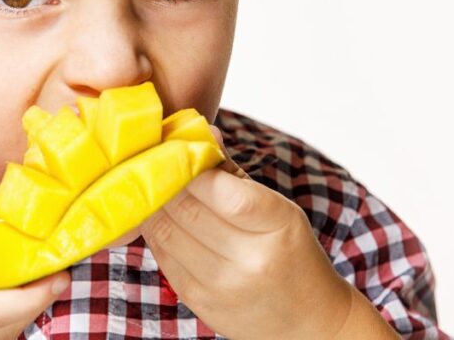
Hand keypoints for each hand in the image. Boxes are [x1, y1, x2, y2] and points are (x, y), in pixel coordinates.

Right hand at [0, 205, 69, 339]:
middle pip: (21, 312)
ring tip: (63, 242)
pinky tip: (44, 258)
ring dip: (44, 283)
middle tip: (72, 237)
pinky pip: (20, 314)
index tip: (59, 275)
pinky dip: (34, 290)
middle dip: (48, 280)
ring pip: (25, 316)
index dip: (29, 297)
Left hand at [138, 126, 354, 339]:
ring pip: (166, 230)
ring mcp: (222, 285)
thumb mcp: (277, 209)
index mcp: (278, 226)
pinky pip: (162, 256)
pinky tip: (155, 216)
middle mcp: (251, 259)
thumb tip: (203, 132)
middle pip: (187, 208)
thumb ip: (234, 174)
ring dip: (151, 203)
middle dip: (162, 179)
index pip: (223, 190)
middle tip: (149, 158)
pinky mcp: (199, 302)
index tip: (175, 148)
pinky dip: (154, 231)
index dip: (190, 166)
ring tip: (147, 183)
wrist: (307, 320)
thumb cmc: (289, 252)